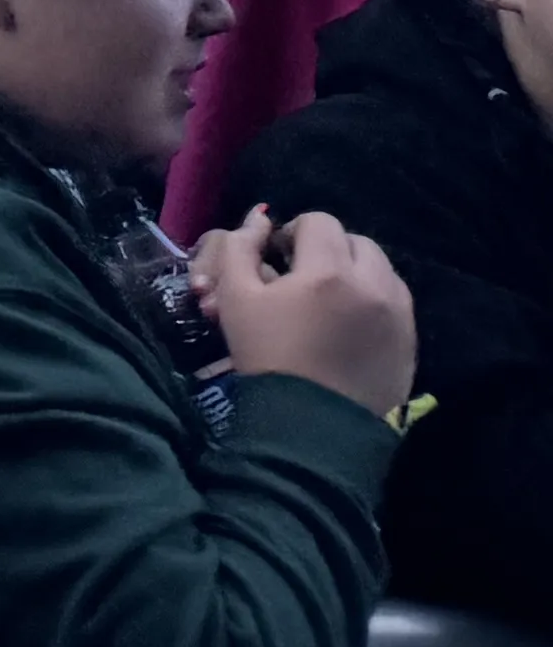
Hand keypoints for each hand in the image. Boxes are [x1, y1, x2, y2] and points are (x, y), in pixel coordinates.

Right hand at [195, 205, 418, 418]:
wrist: (313, 426)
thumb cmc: (269, 357)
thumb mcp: (235, 298)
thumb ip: (240, 249)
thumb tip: (259, 220)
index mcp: (329, 270)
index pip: (319, 221)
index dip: (293, 233)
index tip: (278, 259)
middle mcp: (373, 285)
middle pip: (357, 241)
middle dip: (329, 249)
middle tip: (305, 277)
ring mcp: (399, 315)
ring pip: (382, 270)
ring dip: (356, 272)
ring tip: (332, 300)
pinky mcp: (411, 342)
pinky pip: (395, 302)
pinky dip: (374, 301)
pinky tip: (351, 325)